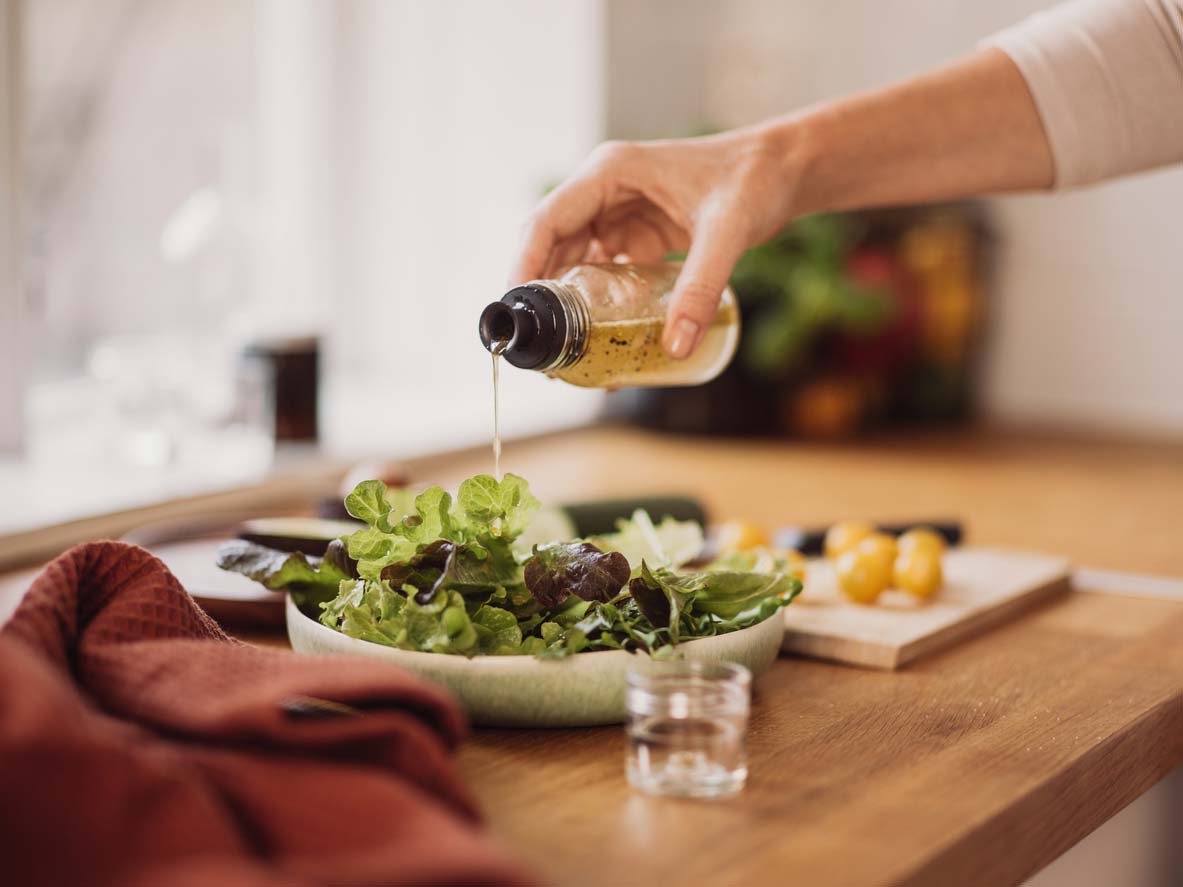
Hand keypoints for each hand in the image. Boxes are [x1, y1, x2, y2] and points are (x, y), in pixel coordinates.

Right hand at [509, 125, 801, 358]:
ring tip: (568, 353)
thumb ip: (700, 286)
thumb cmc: (755, 179)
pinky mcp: (636, 236)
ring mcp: (618, 214)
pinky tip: (601, 337)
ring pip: (574, 264)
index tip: (516, 309)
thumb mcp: (727, 231)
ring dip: (568, 305)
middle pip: (552, 247)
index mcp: (610, 173)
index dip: (524, 265)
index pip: (547, 220)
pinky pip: (604, 274)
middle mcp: (604, 191)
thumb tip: (676, 346)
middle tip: (543, 348)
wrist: (784, 171)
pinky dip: (598, 305)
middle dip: (543, 297)